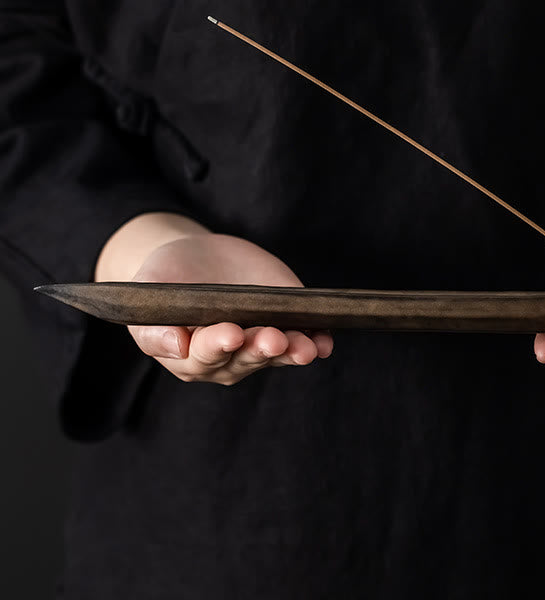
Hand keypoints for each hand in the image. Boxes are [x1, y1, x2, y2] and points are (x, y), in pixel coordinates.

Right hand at [127, 233, 332, 384]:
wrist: (194, 258)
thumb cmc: (165, 280)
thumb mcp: (148, 294)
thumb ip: (153, 326)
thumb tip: (175, 346)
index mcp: (191, 355)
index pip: (205, 356)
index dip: (219, 345)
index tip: (231, 333)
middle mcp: (228, 358)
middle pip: (246, 358)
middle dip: (260, 348)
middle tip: (272, 337)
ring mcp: (259, 344)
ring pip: (278, 356)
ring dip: (292, 352)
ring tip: (304, 346)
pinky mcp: (285, 326)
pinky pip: (303, 341)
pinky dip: (315, 342)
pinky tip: (324, 342)